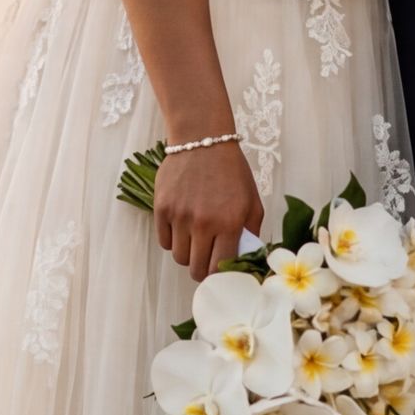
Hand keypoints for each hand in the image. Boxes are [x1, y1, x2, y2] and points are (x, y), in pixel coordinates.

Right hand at [154, 141, 261, 275]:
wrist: (203, 140)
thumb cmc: (231, 170)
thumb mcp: (252, 201)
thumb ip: (252, 232)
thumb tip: (245, 258)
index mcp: (229, 223)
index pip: (220, 268)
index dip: (220, 274)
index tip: (220, 270)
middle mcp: (203, 223)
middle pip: (196, 268)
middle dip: (202, 269)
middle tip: (205, 259)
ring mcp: (180, 216)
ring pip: (179, 257)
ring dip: (187, 253)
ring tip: (194, 240)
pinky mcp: (162, 208)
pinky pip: (164, 241)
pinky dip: (172, 240)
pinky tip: (181, 228)